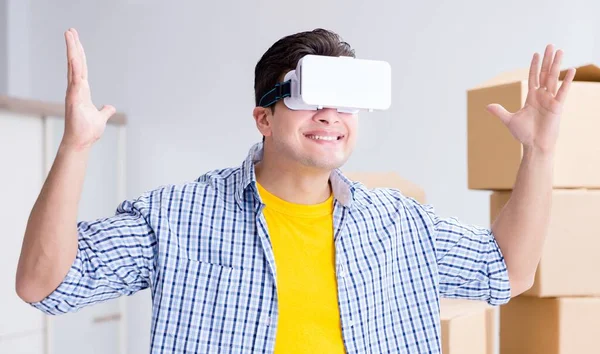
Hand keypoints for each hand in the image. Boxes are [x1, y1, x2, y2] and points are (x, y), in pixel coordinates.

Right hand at [61, 28, 115, 150]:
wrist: (81, 142)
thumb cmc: (88, 131)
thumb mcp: (101, 117)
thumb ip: (105, 110)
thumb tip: (110, 107)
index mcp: (82, 90)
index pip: (81, 68)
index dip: (79, 54)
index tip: (76, 40)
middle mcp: (76, 88)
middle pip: (75, 63)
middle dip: (73, 46)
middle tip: (70, 30)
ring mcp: (74, 92)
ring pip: (73, 67)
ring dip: (72, 51)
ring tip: (69, 35)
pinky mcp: (74, 98)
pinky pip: (75, 80)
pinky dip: (75, 68)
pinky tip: (74, 57)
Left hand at [487, 45, 575, 153]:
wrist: (534, 146)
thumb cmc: (524, 134)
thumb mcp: (509, 120)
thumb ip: (500, 112)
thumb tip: (487, 106)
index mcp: (532, 97)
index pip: (533, 77)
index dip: (534, 65)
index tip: (536, 53)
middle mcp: (542, 96)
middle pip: (545, 73)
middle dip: (547, 60)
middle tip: (550, 45)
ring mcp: (550, 100)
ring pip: (554, 78)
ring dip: (557, 64)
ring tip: (560, 51)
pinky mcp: (557, 106)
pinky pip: (563, 91)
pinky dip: (567, 81)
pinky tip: (571, 70)